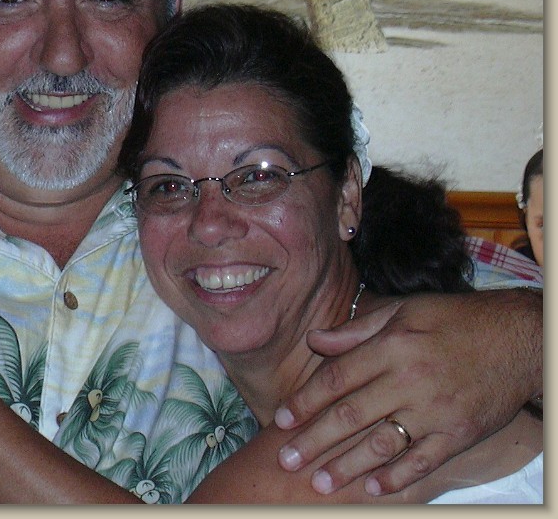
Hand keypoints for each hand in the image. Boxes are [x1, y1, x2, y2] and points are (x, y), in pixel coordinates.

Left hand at [273, 288, 541, 495]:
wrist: (518, 338)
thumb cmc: (455, 319)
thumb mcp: (404, 310)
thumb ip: (357, 330)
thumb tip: (314, 340)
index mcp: (392, 346)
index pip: (337, 378)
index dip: (305, 401)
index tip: (280, 420)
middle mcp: (410, 380)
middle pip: (351, 415)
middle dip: (314, 440)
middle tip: (286, 460)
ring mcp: (436, 410)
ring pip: (382, 444)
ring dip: (347, 466)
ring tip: (319, 483)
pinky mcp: (460, 434)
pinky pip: (423, 461)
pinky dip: (397, 478)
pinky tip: (373, 489)